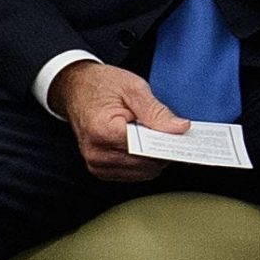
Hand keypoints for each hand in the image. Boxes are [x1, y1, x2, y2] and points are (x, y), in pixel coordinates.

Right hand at [49, 59, 182, 182]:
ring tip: (157, 135)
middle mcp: (97, 153)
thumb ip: (157, 111)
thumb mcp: (133, 88)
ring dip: (156, 157)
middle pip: (146, 163)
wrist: (75, 89)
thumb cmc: (101, 85)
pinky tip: (147, 144)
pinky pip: (134, 173)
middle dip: (164, 150)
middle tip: (175, 133)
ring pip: (143, 172)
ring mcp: (97, 164)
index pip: (146, 148)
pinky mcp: (101, 170)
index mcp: (103, 131)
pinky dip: (146, 162)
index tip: (185, 138)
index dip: (168, 143)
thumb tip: (179, 128)